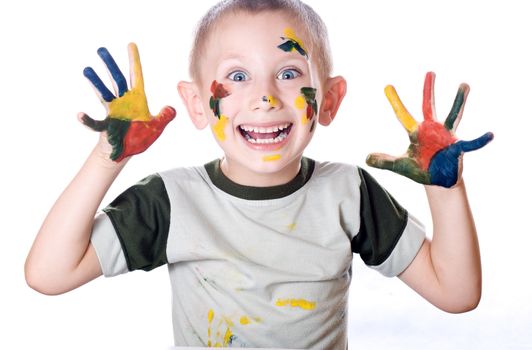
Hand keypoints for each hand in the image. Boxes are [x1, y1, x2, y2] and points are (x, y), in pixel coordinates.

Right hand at [80, 43, 175, 161]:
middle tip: (101, 49)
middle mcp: (123, 102)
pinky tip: (80, 115)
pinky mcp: (105, 125)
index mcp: (137, 100)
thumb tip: (171, 108)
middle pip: (117, 80)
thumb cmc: (139, 139)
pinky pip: (95, 122)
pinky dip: (87, 120)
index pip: (136, 76)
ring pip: (104, 93)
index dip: (134, 61)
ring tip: (87, 70)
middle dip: (110, 65)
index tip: (131, 45)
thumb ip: (164, 117)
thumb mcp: (156, 128)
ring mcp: (113, 112)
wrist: (125, 153)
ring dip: (96, 83)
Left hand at [366, 72, 492, 187]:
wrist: (438, 181)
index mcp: (416, 133)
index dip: (395, 102)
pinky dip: (480, 140)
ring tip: (463, 85)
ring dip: (458, 101)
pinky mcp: (458, 148)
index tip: (387, 86)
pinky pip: (471, 143)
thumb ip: (385, 161)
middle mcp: (432, 130)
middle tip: (429, 72)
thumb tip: (366, 158)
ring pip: (453, 115)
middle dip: (428, 90)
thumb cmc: (421, 169)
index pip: (402, 115)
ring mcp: (446, 136)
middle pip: (428, 106)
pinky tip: (490, 134)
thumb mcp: (400, 166)